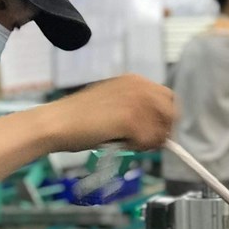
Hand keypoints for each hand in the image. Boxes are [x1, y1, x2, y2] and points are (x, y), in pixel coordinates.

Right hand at [44, 74, 176, 151]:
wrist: (57, 123)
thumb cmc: (79, 118)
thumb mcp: (113, 105)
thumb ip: (135, 110)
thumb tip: (156, 128)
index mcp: (135, 81)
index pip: (168, 99)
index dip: (164, 118)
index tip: (153, 132)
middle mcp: (140, 86)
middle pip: (171, 113)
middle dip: (161, 130)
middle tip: (141, 141)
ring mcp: (136, 102)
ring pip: (161, 129)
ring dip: (148, 141)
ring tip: (126, 142)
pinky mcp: (131, 119)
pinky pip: (149, 141)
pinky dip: (137, 148)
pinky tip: (120, 144)